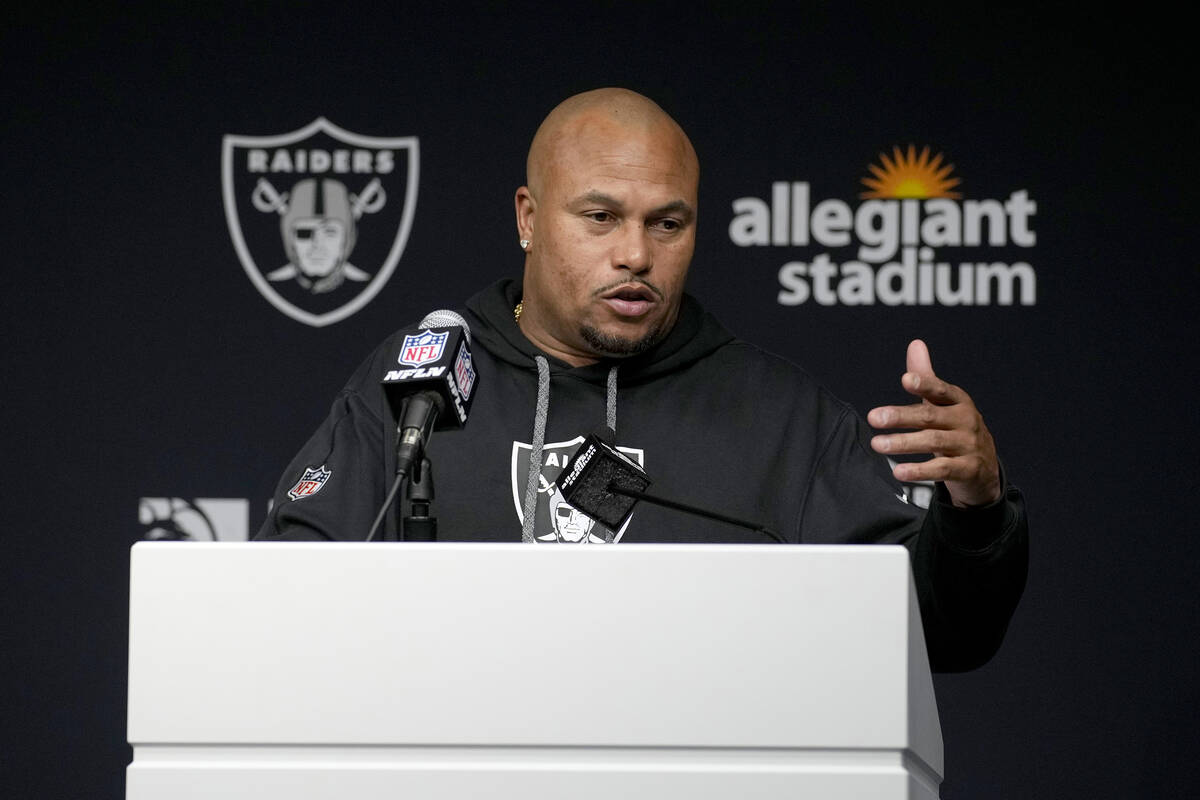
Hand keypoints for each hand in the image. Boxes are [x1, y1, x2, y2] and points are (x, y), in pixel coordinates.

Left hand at [867, 340, 1001, 507]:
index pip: (941, 390)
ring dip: (903, 443)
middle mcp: (966, 420)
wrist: (984, 468)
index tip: (905, 380)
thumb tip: (915, 343)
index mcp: (958, 401)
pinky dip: (919, 470)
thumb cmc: (956, 428)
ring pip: (933, 442)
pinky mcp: (968, 469)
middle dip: (901, 416)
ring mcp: (968, 445)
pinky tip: (898, 471)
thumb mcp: (944, 403)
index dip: (925, 384)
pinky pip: (941, 469)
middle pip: (930, 416)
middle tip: (874, 417)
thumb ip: (926, 377)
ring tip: (877, 444)